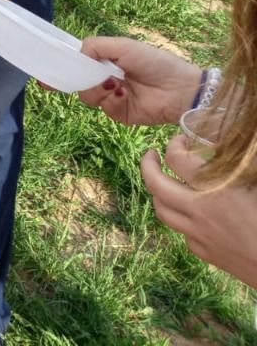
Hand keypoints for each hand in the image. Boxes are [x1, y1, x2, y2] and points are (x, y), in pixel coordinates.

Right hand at [77, 36, 198, 125]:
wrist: (181, 88)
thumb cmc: (155, 62)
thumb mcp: (124, 45)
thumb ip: (96, 46)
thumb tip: (77, 55)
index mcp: (106, 61)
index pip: (80, 63)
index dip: (71, 64)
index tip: (61, 66)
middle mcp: (106, 79)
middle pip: (79, 81)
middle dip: (84, 77)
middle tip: (97, 74)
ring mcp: (112, 97)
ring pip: (88, 96)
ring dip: (98, 88)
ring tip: (115, 83)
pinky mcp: (120, 113)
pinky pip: (105, 108)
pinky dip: (112, 100)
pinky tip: (124, 94)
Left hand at [140, 139, 256, 285]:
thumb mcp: (256, 185)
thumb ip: (242, 169)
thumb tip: (230, 153)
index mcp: (217, 190)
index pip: (176, 159)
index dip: (173, 144)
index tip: (180, 139)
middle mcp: (200, 211)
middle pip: (155, 184)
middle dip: (147, 165)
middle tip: (152, 155)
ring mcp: (198, 234)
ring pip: (161, 210)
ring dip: (158, 192)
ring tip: (163, 182)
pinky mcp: (204, 253)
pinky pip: (181, 232)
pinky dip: (181, 218)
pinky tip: (192, 213)